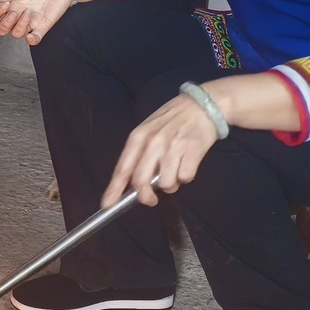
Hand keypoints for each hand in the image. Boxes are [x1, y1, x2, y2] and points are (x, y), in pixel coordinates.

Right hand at [0, 0, 77, 44]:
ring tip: (29, 12)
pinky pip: (34, 39)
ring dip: (20, 26)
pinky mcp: (42, 26)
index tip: (4, 4)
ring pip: (16, 34)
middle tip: (14, 11)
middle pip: (1, 29)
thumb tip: (1, 1)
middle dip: (5, 23)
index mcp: (9, 3)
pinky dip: (31, 40)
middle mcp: (17, 14)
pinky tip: (31, 36)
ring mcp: (29, 21)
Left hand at [104, 93, 220, 206]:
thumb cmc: (171, 120)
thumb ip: (138, 154)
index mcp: (138, 137)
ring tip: (174, 172)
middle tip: (151, 199)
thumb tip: (129, 182)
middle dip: (145, 196)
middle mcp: (153, 143)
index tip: (107, 204)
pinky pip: (185, 177)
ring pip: (166, 184)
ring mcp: (173, 147)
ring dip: (170, 185)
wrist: (202, 105)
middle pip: (141, 181)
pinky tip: (186, 164)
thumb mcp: (148, 130)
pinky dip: (186, 176)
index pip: (123, 168)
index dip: (114, 189)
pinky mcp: (193, 151)